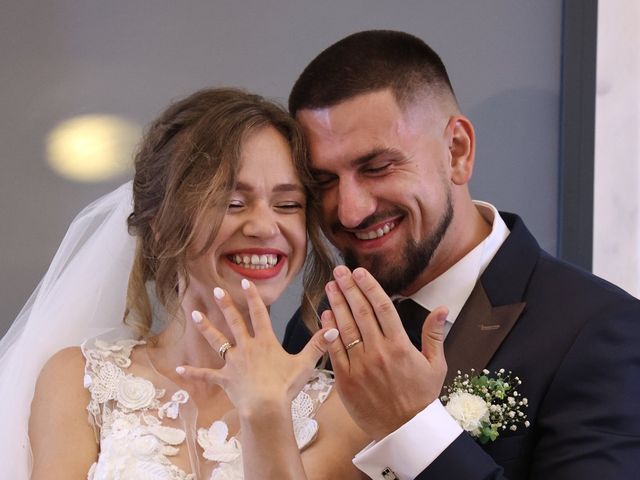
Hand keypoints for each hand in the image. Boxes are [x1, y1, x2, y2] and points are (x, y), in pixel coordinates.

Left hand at [177, 279, 337, 415]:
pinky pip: (207, 374)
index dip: (252, 297)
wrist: (265, 406)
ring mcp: (233, 363)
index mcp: (265, 341)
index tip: (245, 281)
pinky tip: (179, 368)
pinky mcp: (224, 379)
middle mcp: (246, 347)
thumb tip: (334, 329)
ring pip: (217, 341)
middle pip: (234, 321)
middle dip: (226, 304)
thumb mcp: (305, 364)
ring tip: (194, 314)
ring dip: (206, 328)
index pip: (258, 314)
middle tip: (217, 290)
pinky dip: (193, 371)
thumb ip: (317, 345)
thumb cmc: (285, 386)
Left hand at [323, 266, 447, 439]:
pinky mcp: (346, 380)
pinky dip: (329, 331)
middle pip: (361, 312)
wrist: (404, 431)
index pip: (382, 308)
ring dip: (337, 304)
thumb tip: (443, 309)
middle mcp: (379, 352)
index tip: (359, 272)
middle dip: (349, 288)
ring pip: (346, 328)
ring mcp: (361, 365)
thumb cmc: (421, 398)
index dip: (369, 287)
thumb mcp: (436, 365)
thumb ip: (434, 335)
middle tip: (339, 271)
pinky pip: (335, 351)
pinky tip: (325, 315)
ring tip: (331, 286)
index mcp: (401, 346)